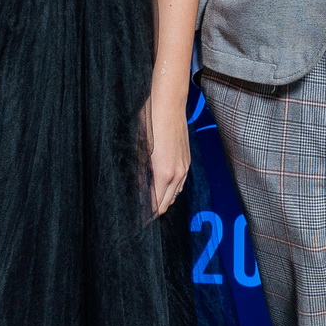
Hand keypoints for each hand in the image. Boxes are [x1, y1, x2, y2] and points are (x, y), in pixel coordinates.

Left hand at [142, 91, 190, 216]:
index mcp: (163, 173)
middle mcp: (177, 174)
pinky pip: (181, 182)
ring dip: (164, 199)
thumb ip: (138, 172)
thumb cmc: (150, 123)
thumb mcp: (138, 148)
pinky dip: (172, 189)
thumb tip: (137, 188)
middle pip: (167, 203)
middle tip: (143, 214)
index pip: (156, 204)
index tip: (139, 220)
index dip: (147, 214)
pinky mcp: (187, 160)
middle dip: (155, 210)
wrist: (169, 105)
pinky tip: (162, 185)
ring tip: (150, 202)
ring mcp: (184, 167)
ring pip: (175, 193)